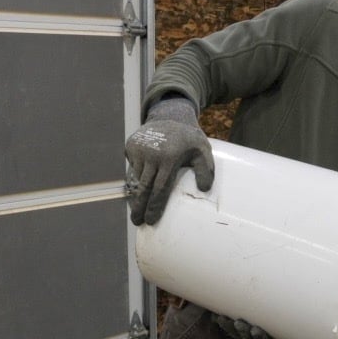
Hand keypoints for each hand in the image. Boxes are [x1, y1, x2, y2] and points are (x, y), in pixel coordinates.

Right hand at [125, 98, 213, 225]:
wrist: (170, 116)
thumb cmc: (188, 140)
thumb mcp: (202, 151)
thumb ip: (206, 170)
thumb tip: (204, 189)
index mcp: (169, 157)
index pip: (160, 188)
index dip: (154, 206)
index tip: (150, 220)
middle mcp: (151, 154)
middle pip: (143, 188)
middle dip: (139, 207)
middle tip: (137, 222)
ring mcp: (139, 150)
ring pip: (136, 179)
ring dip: (137, 194)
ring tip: (138, 208)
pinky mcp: (130, 146)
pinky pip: (132, 168)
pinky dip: (135, 178)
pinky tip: (140, 184)